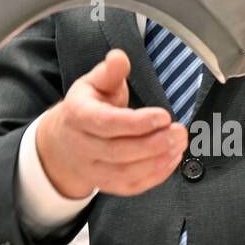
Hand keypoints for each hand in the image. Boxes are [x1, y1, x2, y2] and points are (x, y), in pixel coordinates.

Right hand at [35, 49, 188, 198]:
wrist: (64, 140)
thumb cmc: (86, 106)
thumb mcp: (94, 82)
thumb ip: (110, 71)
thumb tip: (119, 57)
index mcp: (77, 116)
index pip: (106, 124)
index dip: (136, 123)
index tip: (163, 116)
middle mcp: (82, 146)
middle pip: (119, 151)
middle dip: (153, 144)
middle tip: (179, 131)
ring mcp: (92, 169)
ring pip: (126, 173)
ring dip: (158, 161)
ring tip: (179, 144)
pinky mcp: (106, 184)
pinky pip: (131, 186)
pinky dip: (155, 176)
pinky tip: (172, 159)